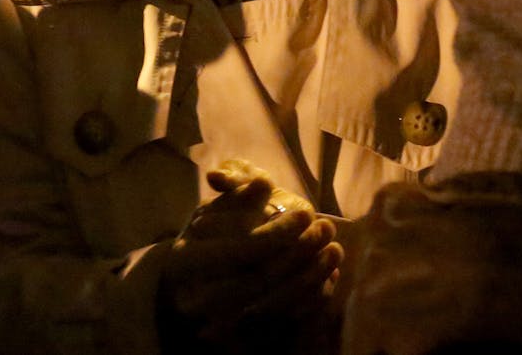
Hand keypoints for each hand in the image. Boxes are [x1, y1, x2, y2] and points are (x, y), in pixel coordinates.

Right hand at [161, 160, 342, 345]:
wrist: (189, 289)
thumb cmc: (208, 239)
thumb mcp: (215, 210)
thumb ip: (238, 191)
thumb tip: (263, 183)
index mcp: (187, 260)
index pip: (240, 249)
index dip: (278, 232)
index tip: (307, 213)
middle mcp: (198, 298)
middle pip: (260, 279)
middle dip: (300, 252)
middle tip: (326, 229)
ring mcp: (219, 326)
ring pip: (276, 304)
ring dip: (312, 276)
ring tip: (334, 250)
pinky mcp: (241, 343)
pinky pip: (284, 325)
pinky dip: (310, 301)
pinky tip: (326, 277)